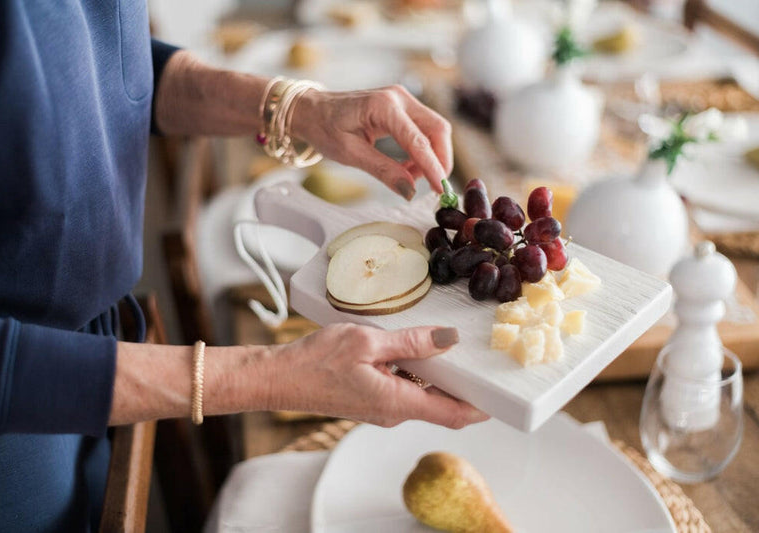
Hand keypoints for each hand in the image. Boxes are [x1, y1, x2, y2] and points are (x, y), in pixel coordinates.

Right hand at [261, 323, 488, 428]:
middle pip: (442, 405)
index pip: (453, 414)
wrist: (279, 378)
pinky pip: (405, 389)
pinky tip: (415, 348)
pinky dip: (418, 373)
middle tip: (481, 358)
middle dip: (464, 386)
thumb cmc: (316, 361)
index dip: (482, 406)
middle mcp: (393, 412)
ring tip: (451, 345)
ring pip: (423, 395)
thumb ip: (411, 342)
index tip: (502, 392)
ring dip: (439, 376)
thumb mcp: (367, 343)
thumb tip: (449, 338)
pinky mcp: (371, 399)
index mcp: (397, 403)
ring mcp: (381, 408)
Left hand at [292, 85, 452, 199]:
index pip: (418, 140)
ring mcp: (402, 99)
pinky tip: (406, 167)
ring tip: (410, 177)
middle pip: (437, 129)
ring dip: (431, 157)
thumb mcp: (351, 154)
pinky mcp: (402, 107)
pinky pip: (423, 130)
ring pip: (434, 130)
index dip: (433, 167)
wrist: (312, 111)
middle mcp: (398, 98)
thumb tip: (410, 190)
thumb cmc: (325, 128)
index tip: (441, 189)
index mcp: (383, 107)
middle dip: (440, 160)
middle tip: (433, 187)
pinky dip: (422, 151)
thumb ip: (383, 171)